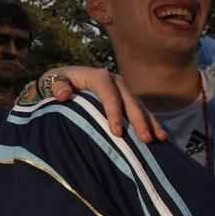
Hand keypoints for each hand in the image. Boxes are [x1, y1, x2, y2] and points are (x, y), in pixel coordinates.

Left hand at [38, 66, 167, 143]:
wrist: (67, 78)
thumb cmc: (59, 82)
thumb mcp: (53, 81)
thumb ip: (57, 87)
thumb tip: (64, 95)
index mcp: (97, 76)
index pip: (108, 93)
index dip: (114, 112)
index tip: (117, 133)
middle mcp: (114, 80)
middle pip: (129, 100)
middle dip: (138, 120)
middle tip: (146, 139)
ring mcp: (123, 89)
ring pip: (139, 106)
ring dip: (149, 122)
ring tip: (158, 138)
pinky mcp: (127, 98)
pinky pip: (141, 110)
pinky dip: (151, 122)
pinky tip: (161, 135)